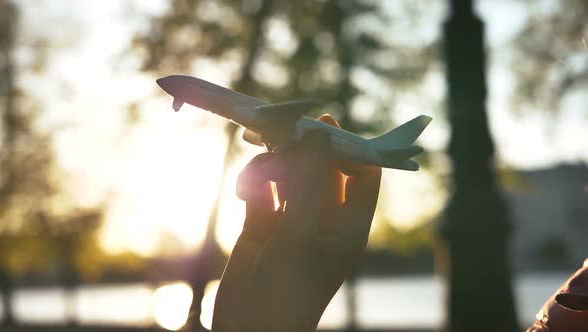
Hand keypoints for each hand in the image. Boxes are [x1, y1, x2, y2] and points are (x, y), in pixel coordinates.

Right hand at [212, 115, 381, 331]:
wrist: (246, 330)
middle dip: (301, 149)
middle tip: (278, 127)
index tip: (322, 126)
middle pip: (321, 168)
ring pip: (288, 174)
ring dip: (272, 165)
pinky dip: (253, 182)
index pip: (362, 174)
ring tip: (257, 167)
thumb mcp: (300, 236)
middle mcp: (323, 218)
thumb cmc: (284, 292)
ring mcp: (292, 219)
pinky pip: (262, 188)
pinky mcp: (262, 223)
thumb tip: (320, 132)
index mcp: (347, 224)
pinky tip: (243, 192)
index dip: (347, 148)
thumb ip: (310, 183)